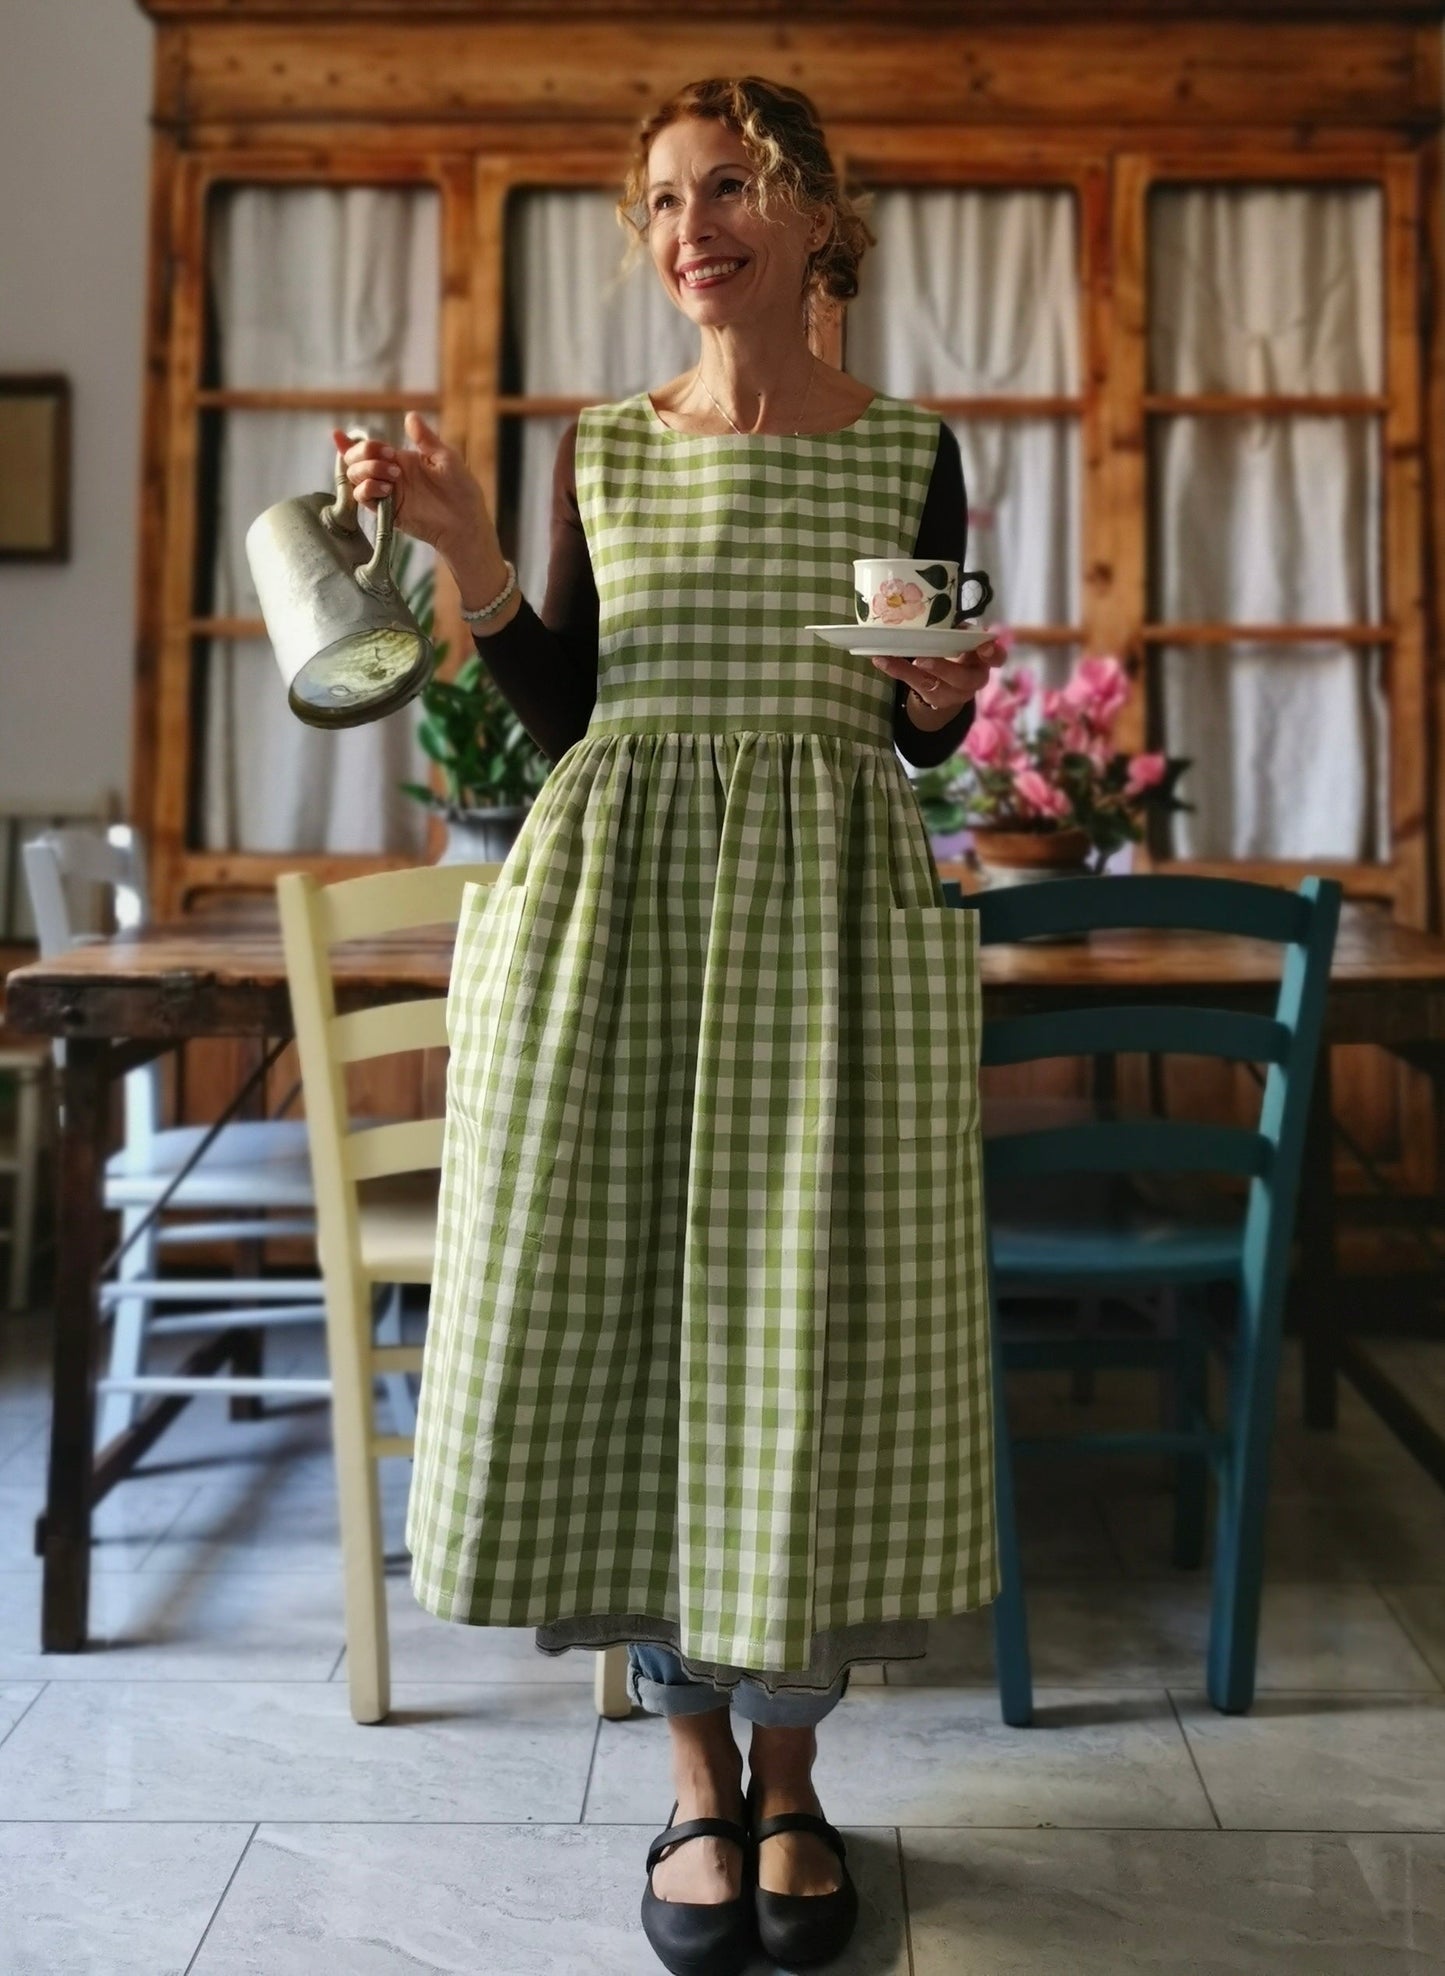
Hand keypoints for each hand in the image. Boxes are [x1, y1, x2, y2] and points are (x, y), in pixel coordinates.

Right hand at [329, 411, 489, 561]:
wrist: (465, 522)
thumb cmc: (461, 490)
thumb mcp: (446, 458)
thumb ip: (425, 438)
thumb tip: (409, 415)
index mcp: (400, 460)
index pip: (369, 449)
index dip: (350, 442)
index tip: (338, 434)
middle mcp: (389, 475)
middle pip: (355, 461)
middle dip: (363, 452)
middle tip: (389, 456)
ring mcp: (387, 494)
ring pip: (356, 478)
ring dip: (368, 470)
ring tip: (394, 475)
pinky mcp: (387, 511)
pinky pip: (363, 498)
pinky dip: (369, 489)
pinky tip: (388, 488)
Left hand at [871, 627, 1009, 723]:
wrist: (951, 686)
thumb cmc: (960, 654)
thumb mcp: (964, 641)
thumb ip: (959, 632)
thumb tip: (944, 617)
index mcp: (983, 661)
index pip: (997, 659)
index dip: (992, 654)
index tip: (984, 647)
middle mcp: (973, 680)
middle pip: (963, 679)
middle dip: (944, 669)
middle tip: (923, 659)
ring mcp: (953, 694)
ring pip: (935, 686)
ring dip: (912, 671)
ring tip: (891, 659)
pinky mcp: (934, 698)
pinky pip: (914, 684)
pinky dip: (896, 670)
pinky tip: (880, 660)